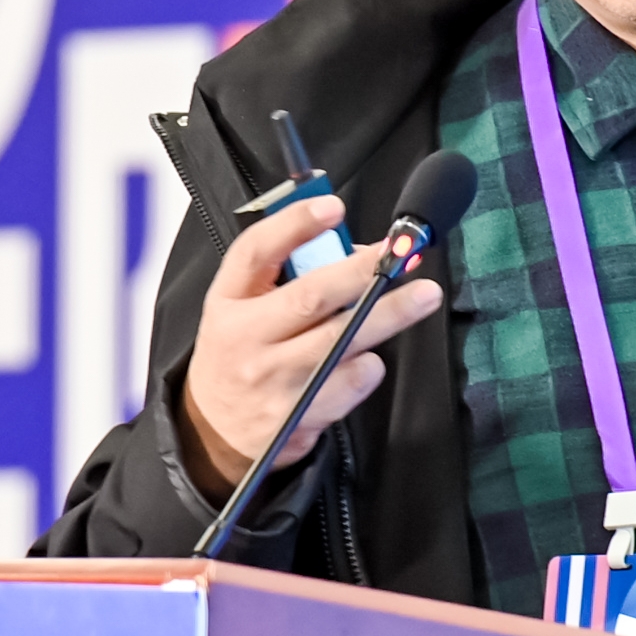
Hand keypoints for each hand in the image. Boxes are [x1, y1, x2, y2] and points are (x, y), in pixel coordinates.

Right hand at [177, 195, 446, 496]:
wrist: (213, 429)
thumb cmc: (238, 353)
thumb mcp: (242, 306)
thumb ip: (285, 273)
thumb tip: (358, 252)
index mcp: (229, 301)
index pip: (255, 252)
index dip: (295, 225)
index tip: (333, 206)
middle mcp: (247, 338)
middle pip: (311, 296)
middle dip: (363, 272)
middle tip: (403, 255)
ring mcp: (271, 379)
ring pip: (340, 341)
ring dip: (388, 316)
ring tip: (422, 298)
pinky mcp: (297, 415)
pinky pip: (348, 384)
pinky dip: (369, 368)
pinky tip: (371, 358)